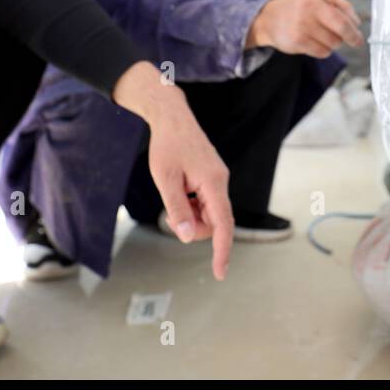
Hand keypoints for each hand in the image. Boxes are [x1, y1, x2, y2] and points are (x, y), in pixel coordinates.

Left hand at [112, 62, 233, 279]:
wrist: (172, 117)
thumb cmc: (167, 146)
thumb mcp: (165, 179)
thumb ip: (177, 209)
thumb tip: (188, 238)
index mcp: (213, 183)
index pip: (223, 224)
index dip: (222, 251)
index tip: (219, 273)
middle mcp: (221, 182)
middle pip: (214, 222)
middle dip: (193, 226)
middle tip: (170, 214)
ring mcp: (218, 179)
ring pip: (208, 213)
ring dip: (190, 214)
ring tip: (173, 194)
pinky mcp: (212, 177)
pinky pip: (205, 202)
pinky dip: (191, 205)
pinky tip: (179, 188)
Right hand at [247, 0, 366, 57]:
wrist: (269, 19)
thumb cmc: (301, 7)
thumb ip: (339, 5)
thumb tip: (357, 23)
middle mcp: (311, 5)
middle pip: (342, 25)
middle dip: (353, 36)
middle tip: (357, 41)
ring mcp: (303, 23)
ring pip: (334, 41)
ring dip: (336, 42)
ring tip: (327, 36)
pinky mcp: (298, 40)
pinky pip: (323, 51)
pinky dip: (325, 50)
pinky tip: (316, 41)